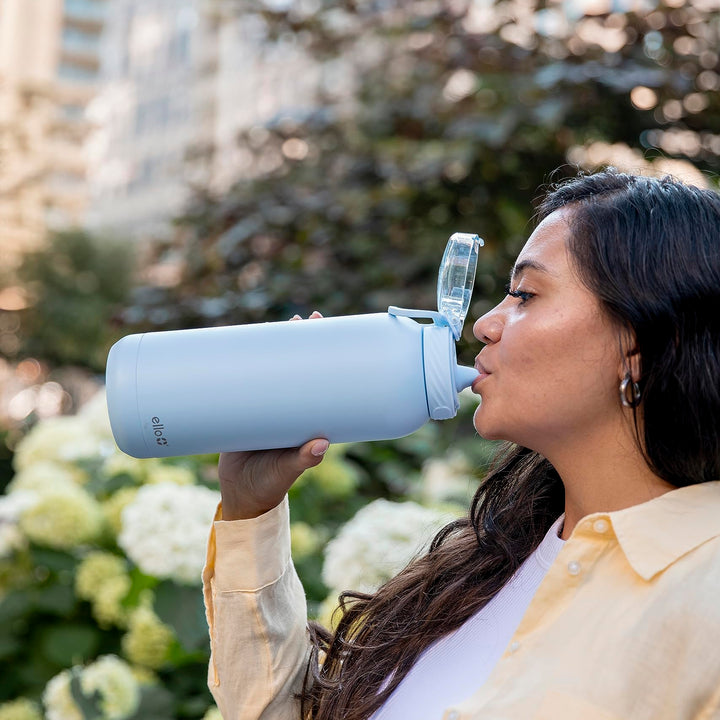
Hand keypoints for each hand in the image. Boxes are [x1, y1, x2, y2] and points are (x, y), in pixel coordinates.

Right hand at [217, 311, 326, 519]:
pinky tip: (234, 349)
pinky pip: (242, 383)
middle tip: (300, 318)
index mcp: (305, 417)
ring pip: (268, 370)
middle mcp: (287, 408)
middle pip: (294, 367)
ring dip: (269, 348)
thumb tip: (321, 444)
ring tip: (270, 324)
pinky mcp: (241, 412)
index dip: (322, 354)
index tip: (325, 331)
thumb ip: (303, 460)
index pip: (318, 378)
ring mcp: (264, 407)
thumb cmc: (271, 485)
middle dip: (297, 341)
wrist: (242, 496)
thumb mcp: (287, 471)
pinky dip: (239, 367)